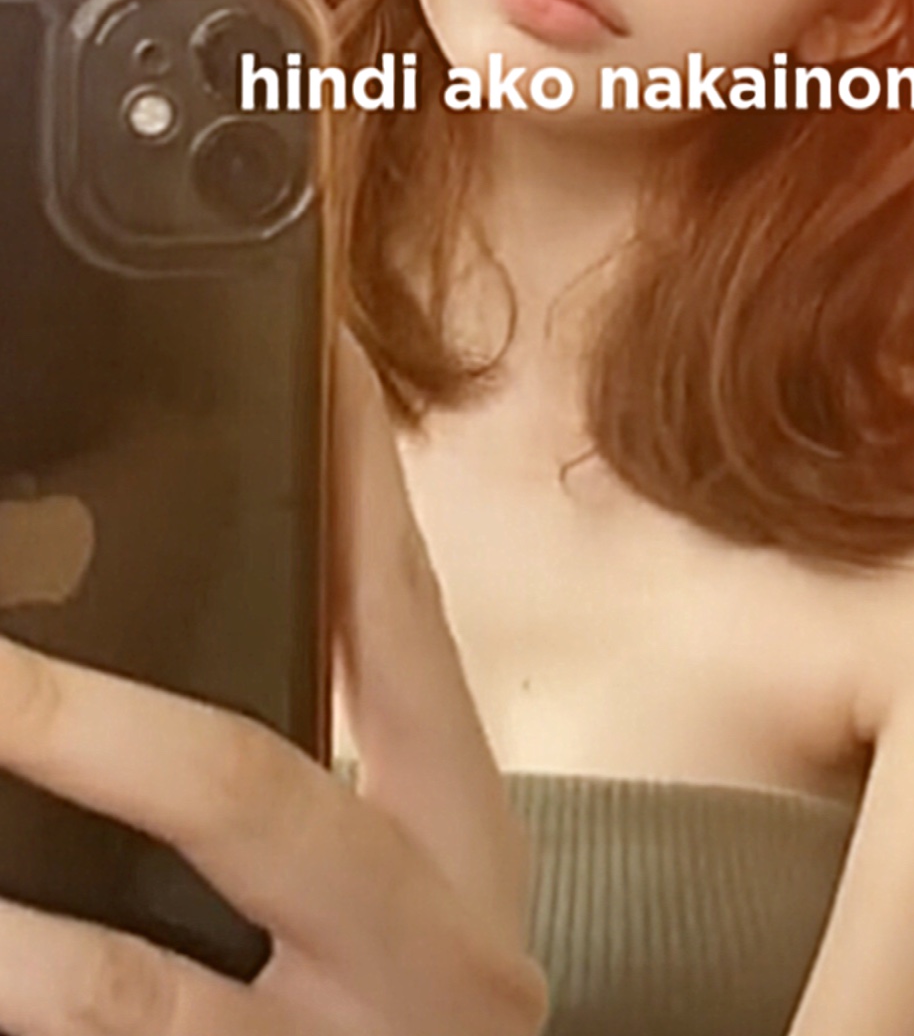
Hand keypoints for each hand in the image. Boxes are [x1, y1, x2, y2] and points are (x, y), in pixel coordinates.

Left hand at [0, 328, 546, 1034]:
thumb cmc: (411, 1021)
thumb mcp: (414, 894)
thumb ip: (324, 772)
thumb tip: (158, 631)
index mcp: (463, 849)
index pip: (408, 630)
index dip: (358, 493)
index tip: (310, 349)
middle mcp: (425, 954)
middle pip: (251, 797)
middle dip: (91, 722)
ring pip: (131, 991)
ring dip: (12, 934)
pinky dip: (30, 1006)